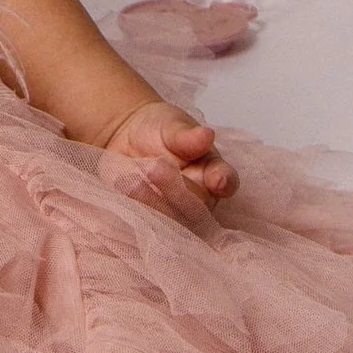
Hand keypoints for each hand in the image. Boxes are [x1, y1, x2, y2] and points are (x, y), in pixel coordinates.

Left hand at [96, 98, 237, 216]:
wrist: (126, 137)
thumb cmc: (160, 130)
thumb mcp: (172, 126)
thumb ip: (187, 136)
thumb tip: (206, 135)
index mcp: (212, 172)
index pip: (226, 181)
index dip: (223, 181)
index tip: (218, 179)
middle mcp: (200, 199)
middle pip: (197, 206)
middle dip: (177, 190)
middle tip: (155, 169)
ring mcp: (177, 214)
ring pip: (173, 221)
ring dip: (154, 203)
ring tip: (135, 182)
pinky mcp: (153, 222)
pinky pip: (149, 225)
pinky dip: (138, 212)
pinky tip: (127, 195)